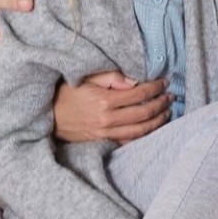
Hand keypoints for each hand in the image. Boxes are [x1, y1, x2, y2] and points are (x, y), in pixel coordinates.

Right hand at [53, 72, 171, 143]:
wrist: (48, 116)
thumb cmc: (65, 93)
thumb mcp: (85, 78)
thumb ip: (110, 78)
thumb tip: (134, 81)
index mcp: (104, 100)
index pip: (138, 93)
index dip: (154, 87)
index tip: (164, 81)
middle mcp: (107, 118)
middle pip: (143, 113)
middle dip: (160, 104)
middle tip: (170, 96)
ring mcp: (106, 132)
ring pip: (140, 130)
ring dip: (157, 121)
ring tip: (167, 112)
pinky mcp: (103, 141)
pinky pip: (128, 140)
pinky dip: (143, 135)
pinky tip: (152, 128)